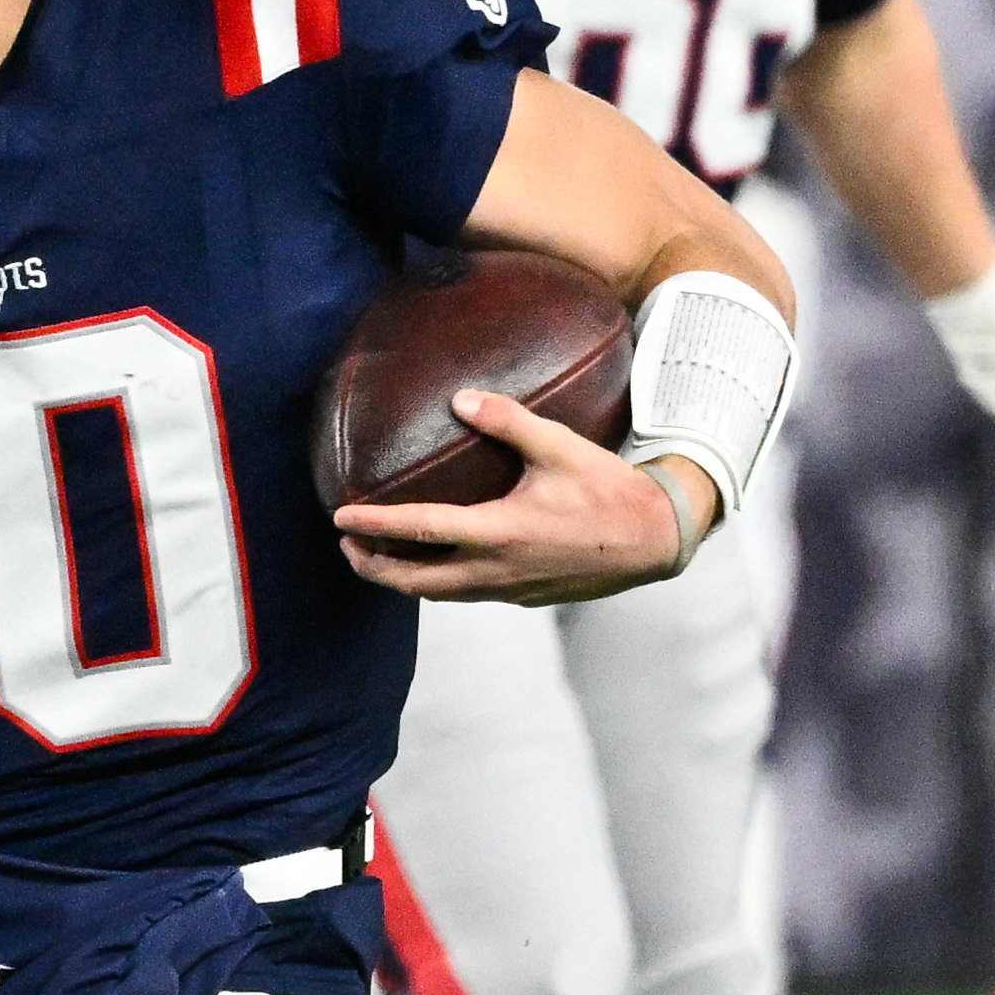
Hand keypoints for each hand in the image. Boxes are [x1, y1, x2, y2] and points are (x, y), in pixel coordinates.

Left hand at [334, 393, 697, 605]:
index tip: (339, 516)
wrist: (655, 540)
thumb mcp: (560, 447)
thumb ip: (509, 421)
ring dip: (402, 579)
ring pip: (439, 594)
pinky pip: (466, 595)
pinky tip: (434, 563)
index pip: (420, 531)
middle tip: (347, 543)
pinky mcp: (523, 596)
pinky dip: (437, 583)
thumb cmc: (610, 492)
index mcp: (499, 533)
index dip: (375, 524)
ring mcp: (509, 589)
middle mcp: (497, 569)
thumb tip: (461, 397)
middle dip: (373, 566)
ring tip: (377, 556)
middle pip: (415, 581)